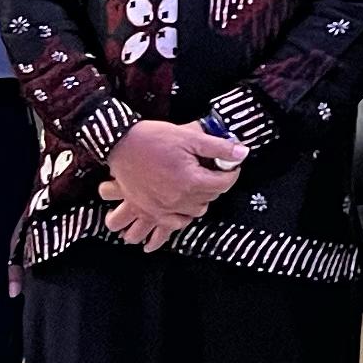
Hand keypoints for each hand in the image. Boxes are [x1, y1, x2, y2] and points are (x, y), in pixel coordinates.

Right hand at [100, 119, 244, 246]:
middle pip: (210, 199)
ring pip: (193, 213)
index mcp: (191, 180)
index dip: (231, 173)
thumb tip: (242, 153)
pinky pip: (171, 225)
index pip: (224, 184)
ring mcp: (162, 208)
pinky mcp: (148, 210)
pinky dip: (178, 219)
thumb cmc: (153, 138)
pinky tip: (180, 208)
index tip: (230, 165)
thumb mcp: (189, 137)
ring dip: (199, 202)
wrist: (120, 143)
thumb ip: (219, 147)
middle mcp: (178, 199)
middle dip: (214, 185)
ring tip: (196, 188)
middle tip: (210, 171)